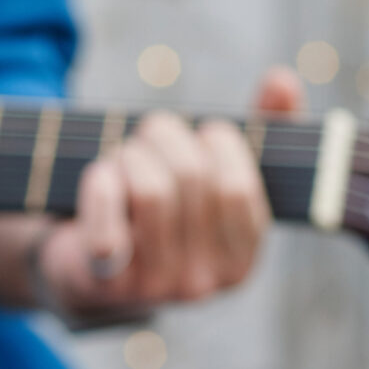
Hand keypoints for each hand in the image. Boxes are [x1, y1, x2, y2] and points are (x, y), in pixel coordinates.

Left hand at [34, 67, 305, 320]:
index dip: (218, 143)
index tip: (203, 133)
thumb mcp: (213, 170)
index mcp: (240, 259)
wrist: (86, 265)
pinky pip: (108, 221)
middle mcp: (203, 283)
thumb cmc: (162, 206)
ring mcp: (154, 287)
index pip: (237, 187)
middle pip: (191, 177)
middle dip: (164, 134)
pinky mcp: (107, 284)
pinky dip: (100, 184)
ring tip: (124, 155)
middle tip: (150, 133)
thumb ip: (261, 127)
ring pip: (151, 190)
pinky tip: (100, 176)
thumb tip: (282, 81)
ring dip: (130, 154)